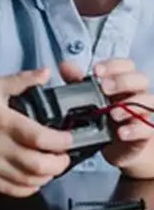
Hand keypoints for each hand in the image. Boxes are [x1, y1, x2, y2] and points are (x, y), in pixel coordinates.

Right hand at [0, 67, 72, 196]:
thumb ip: (22, 80)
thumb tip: (45, 72)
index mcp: (3, 121)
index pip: (41, 138)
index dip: (61, 141)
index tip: (68, 138)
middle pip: (39, 165)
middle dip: (59, 163)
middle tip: (63, 156)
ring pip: (28, 180)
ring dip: (46, 177)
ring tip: (50, 167)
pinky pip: (12, 190)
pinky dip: (28, 189)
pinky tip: (33, 180)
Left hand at [61, 59, 153, 173]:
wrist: (116, 144)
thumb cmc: (104, 115)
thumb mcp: (87, 97)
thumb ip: (77, 81)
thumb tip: (65, 65)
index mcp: (122, 82)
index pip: (126, 65)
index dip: (113, 65)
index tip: (96, 71)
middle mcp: (135, 94)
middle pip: (140, 79)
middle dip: (122, 81)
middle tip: (104, 88)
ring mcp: (142, 112)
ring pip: (148, 101)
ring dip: (130, 105)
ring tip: (113, 113)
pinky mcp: (145, 132)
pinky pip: (148, 128)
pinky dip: (135, 130)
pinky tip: (121, 133)